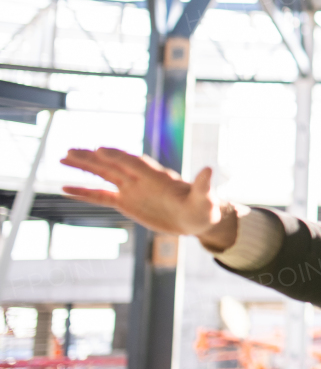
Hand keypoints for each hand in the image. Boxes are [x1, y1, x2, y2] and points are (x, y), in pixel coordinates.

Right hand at [60, 148, 238, 251]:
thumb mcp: (205, 199)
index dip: (118, 156)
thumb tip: (209, 170)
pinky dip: (84, 192)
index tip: (100, 149)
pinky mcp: (126, 203)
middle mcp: (141, 179)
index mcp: (157, 176)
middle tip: (70, 150)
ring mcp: (132, 189)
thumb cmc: (203, 207)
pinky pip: (101, 196)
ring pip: (103, 175)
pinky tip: (66, 188)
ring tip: (62, 158)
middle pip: (113, 164)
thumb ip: (203, 186)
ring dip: (84, 167)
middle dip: (93, 158)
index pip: (134, 163)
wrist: (198, 218)